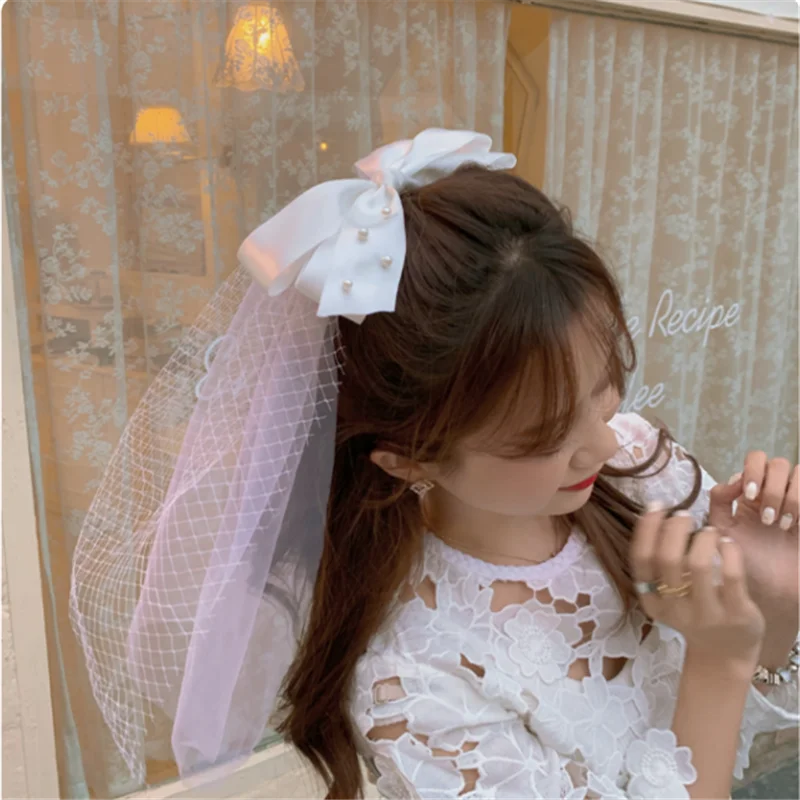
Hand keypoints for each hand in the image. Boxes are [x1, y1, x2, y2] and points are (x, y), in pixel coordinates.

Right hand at [631, 505, 764, 668]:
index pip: (641, 559)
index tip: (656, 506)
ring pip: (698, 564)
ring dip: (703, 537)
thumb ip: (660, 563)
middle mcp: (674, 607)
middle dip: (674, 527)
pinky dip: (729, 550)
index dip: (646, 528)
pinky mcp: (735, 613)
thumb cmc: (692, 611)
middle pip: (666, 558)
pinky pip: (732, 574)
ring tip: (709, 531)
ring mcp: (705, 612)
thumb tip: (659, 514)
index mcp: (651, 600)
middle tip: (684, 515)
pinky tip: (727, 543)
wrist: (723, 653)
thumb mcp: (667, 594)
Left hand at [708, 454, 798, 616]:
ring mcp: (797, 501)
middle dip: (771, 487)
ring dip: (788, 498)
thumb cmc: (747, 562)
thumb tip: (735, 479)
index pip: (756, 459)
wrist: (776, 591)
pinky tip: (796, 526)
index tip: (749, 496)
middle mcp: (777, 491)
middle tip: (765, 517)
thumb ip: (720, 501)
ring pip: (798, 473)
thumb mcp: (723, 530)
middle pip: (777, 463)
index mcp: (753, 491)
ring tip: (780, 525)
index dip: (753, 471)